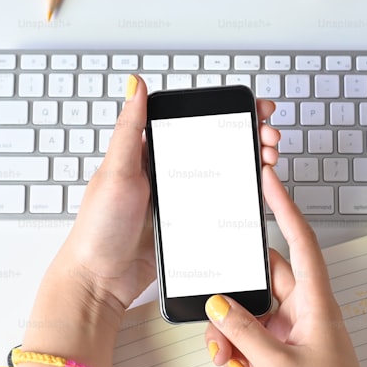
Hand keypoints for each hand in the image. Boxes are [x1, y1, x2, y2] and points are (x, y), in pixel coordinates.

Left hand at [14, 75, 279, 366]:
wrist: (100, 281)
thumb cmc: (99, 228)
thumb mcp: (116, 172)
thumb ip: (129, 129)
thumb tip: (134, 85)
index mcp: (145, 154)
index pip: (191, 123)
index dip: (224, 114)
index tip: (251, 110)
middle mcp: (162, 175)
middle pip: (213, 148)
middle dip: (246, 138)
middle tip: (268, 139)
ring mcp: (176, 202)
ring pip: (220, 176)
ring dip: (247, 166)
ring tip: (266, 162)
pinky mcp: (185, 227)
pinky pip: (217, 207)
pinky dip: (238, 198)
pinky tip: (253, 194)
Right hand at [204, 167, 366, 366]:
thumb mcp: (278, 366)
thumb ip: (244, 331)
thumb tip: (219, 304)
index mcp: (316, 303)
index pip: (300, 241)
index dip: (285, 206)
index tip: (268, 178)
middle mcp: (305, 311)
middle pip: (263, 278)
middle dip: (233, 291)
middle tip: (211, 297)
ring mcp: (293, 332)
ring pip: (250, 310)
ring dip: (230, 328)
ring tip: (223, 354)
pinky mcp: (282, 353)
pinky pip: (251, 335)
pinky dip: (236, 347)